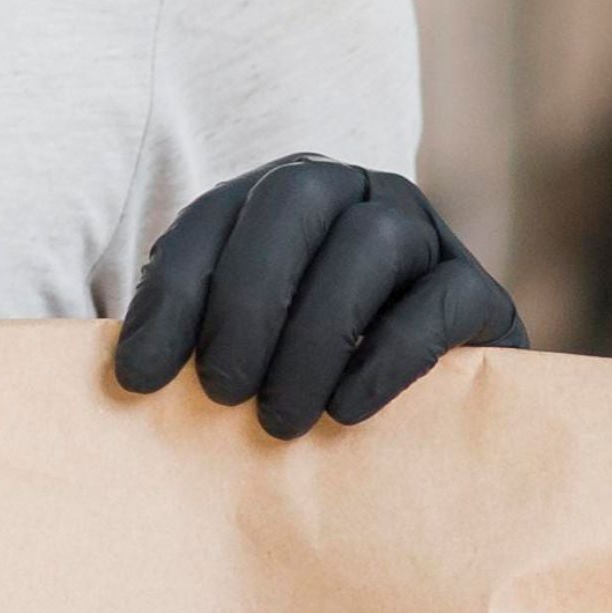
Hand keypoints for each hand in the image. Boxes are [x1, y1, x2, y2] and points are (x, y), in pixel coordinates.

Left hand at [114, 156, 523, 436]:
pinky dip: (388, 355)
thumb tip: (130, 374)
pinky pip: (440, 300)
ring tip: (280, 419)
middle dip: (246, 301)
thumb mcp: (239, 347)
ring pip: (370, 243)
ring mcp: (426, 234)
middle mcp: (355, 193)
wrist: (426, 410)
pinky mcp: (481, 291)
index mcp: (280, 196)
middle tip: (222, 394)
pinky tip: (345, 411)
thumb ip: (191, 339)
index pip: (214, 217)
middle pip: (294, 203)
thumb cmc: (301, 375)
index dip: (172, 295)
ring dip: (313, 336)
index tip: (139, 379)